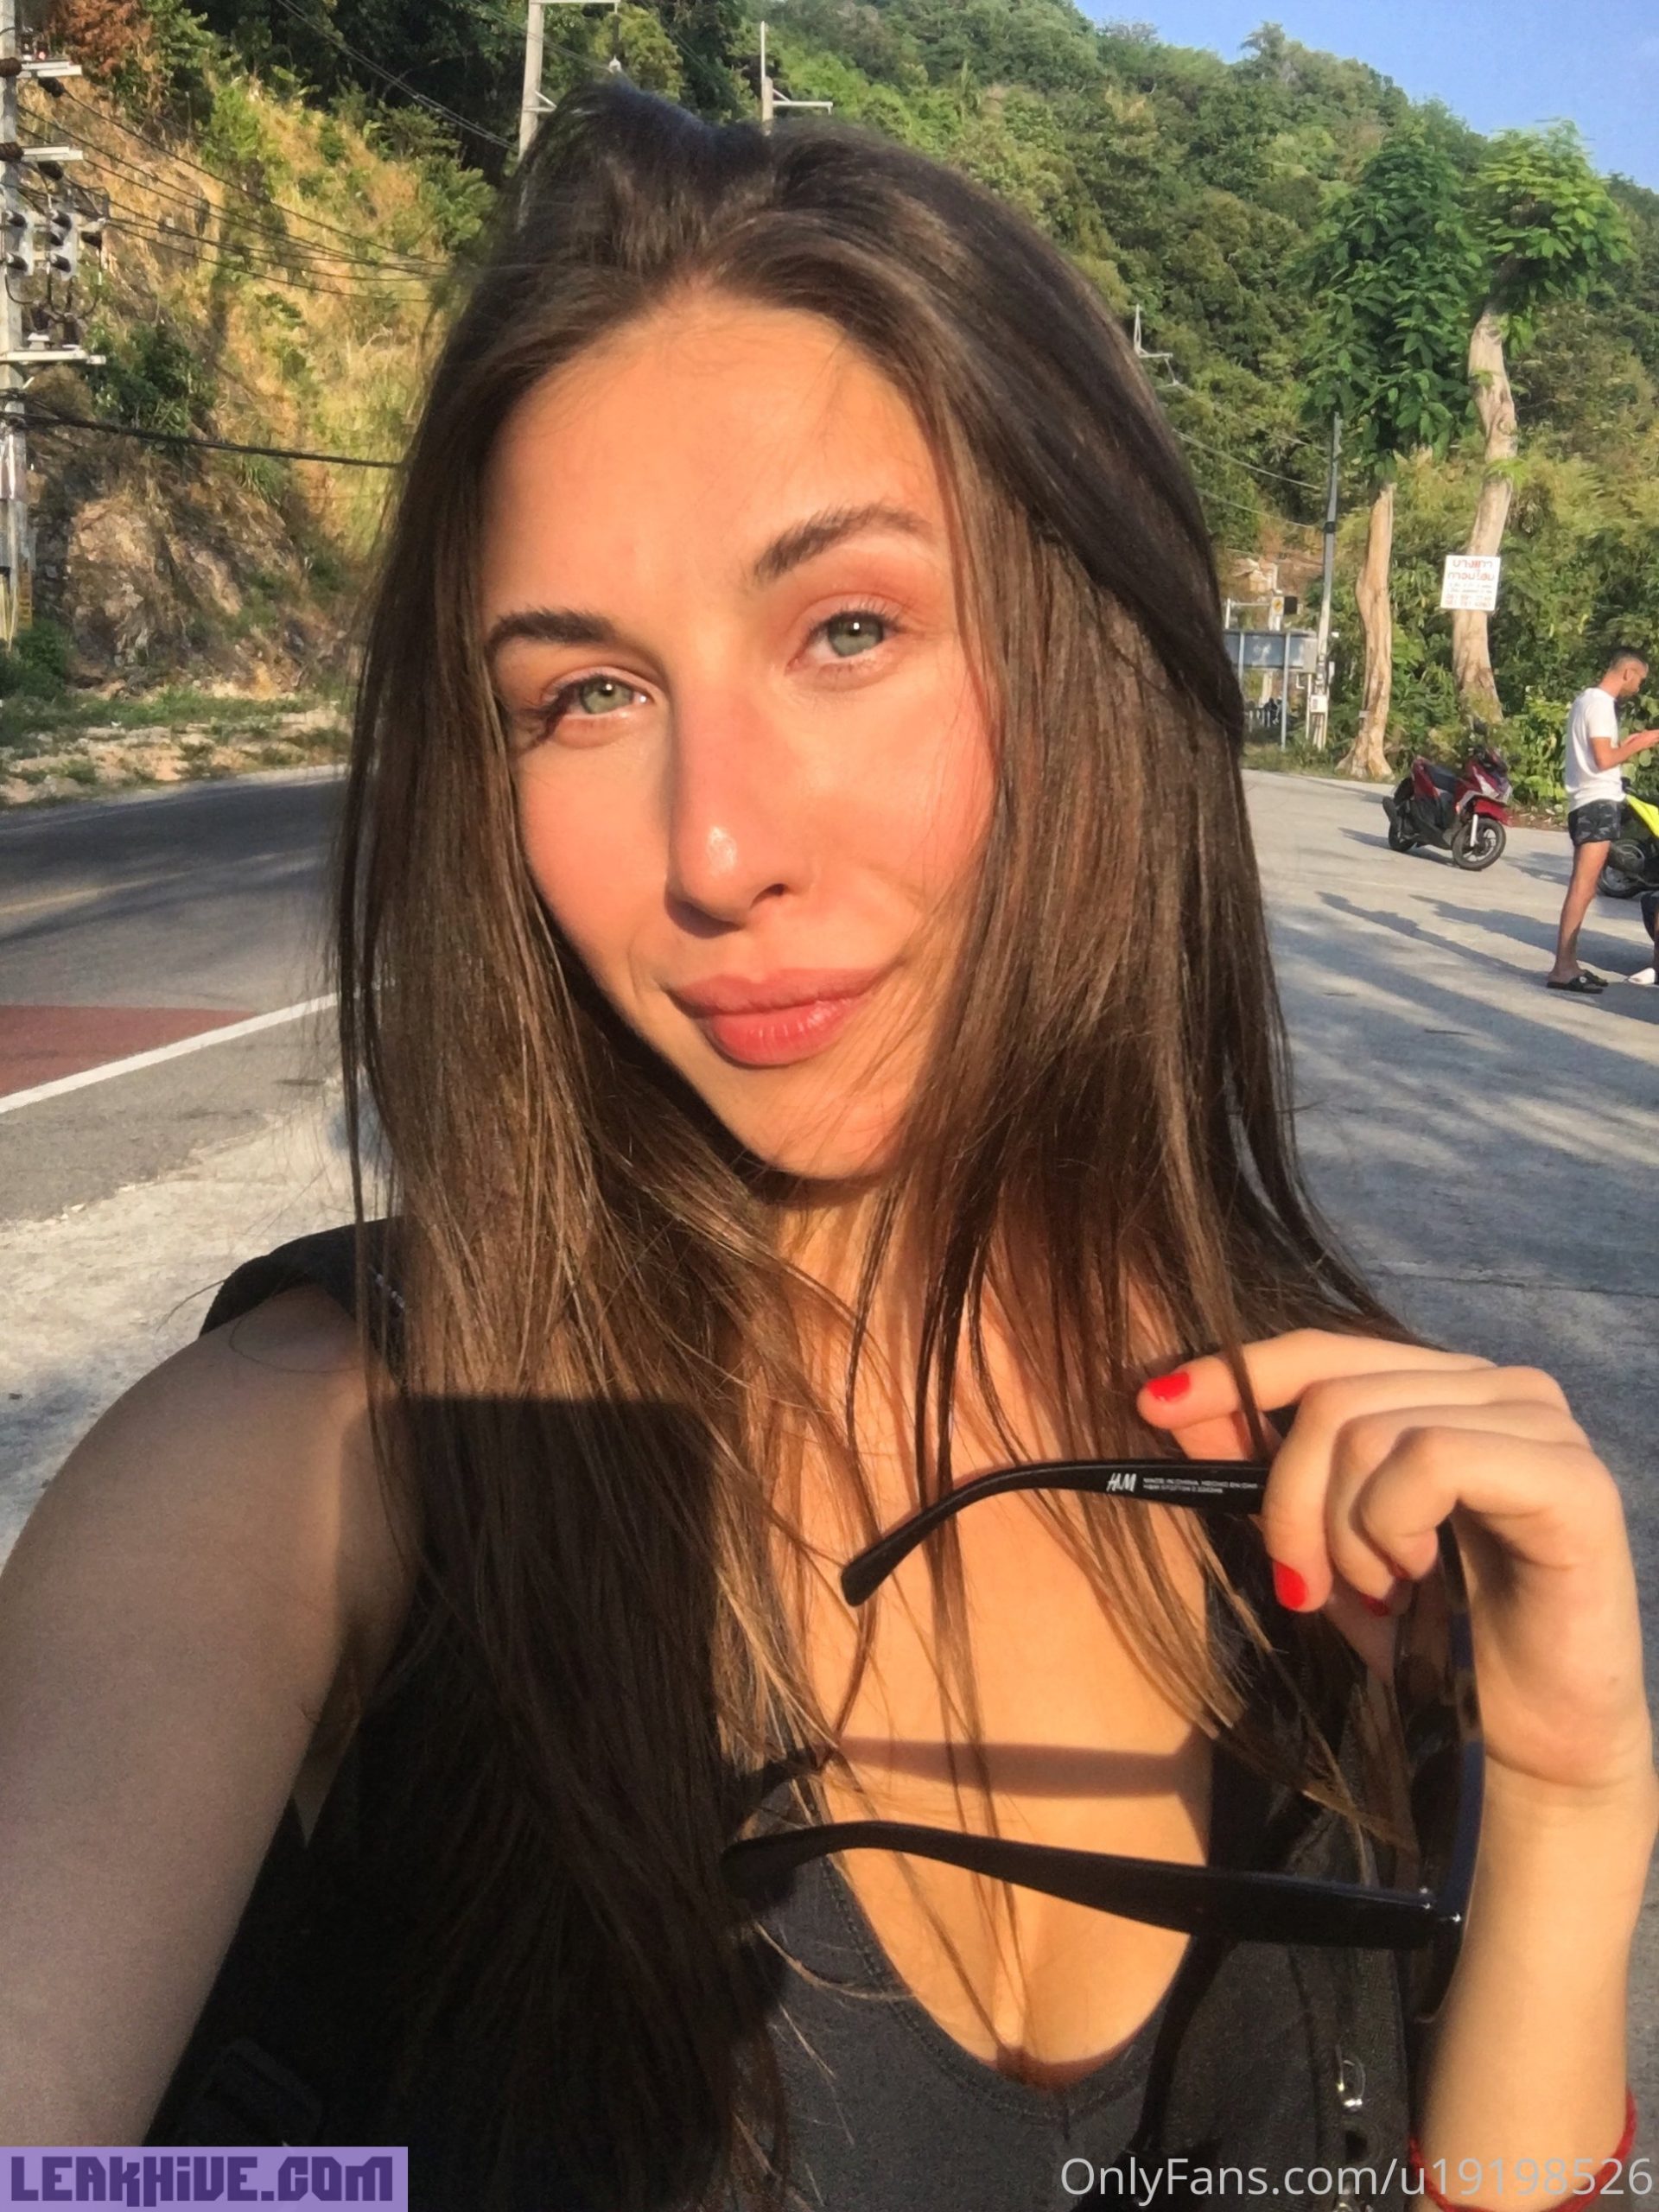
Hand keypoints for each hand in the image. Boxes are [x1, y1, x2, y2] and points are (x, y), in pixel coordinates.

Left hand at [1136, 1333, 1653, 1806]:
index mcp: (1446, 1389)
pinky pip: (1430, 1461)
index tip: (1154, 1407)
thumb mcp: (1328, 1548)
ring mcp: (1542, 1424)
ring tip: (1378, 1592)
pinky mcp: (1570, 1478)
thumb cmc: (1435, 1641)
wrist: (1537, 1740)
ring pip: (1370, 1430)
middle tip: (1300, 1583)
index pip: (1324, 1351)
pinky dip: (1394, 1529)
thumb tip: (1176, 1406)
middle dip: (1286, 1497)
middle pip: (1333, 1397)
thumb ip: (1267, 1473)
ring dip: (1343, 1532)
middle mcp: (1501, 1387)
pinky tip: (1417, 1578)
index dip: (1236, 1373)